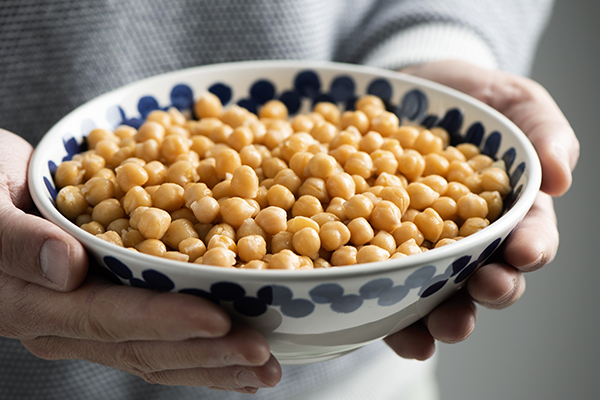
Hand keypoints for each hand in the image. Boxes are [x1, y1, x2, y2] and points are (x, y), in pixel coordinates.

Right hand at [0, 129, 280, 393]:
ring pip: (158, 356)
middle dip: (208, 355)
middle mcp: (66, 324)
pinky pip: (158, 341)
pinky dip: (201, 351)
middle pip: (145, 348)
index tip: (221, 319)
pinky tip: (237, 357)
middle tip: (263, 357)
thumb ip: (17, 239)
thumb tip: (67, 267)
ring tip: (266, 368)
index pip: (110, 317)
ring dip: (215, 364)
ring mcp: (90, 324)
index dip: (167, 322)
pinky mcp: (111, 312)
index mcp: (35, 302)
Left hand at [385, 60, 579, 359]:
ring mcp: (423, 249)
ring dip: (439, 317)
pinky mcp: (379, 250)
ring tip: (433, 329)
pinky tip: (378, 317)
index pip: (529, 237)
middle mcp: (468, 240)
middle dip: (489, 292)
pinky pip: (385, 286)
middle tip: (483, 291)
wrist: (405, 97)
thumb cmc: (468, 102)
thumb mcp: (513, 102)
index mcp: (507, 211)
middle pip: (487, 277)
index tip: (522, 253)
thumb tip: (560, 177)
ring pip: (438, 295)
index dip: (530, 249)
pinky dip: (384, 309)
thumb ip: (542, 130)